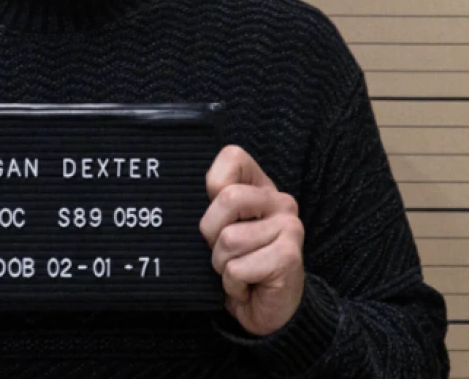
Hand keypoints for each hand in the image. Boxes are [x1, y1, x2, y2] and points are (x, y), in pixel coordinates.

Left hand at [200, 145, 305, 335]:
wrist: (267, 311)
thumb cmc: (240, 265)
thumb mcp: (221, 230)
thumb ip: (213, 206)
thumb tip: (180, 193)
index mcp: (261, 188)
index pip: (233, 156)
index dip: (213, 185)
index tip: (218, 214)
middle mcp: (280, 202)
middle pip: (227, 198)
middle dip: (212, 234)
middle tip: (224, 251)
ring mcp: (289, 227)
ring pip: (228, 239)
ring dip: (222, 265)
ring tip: (238, 271)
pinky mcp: (289, 257)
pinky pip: (237, 268)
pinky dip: (233, 284)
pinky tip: (248, 286)